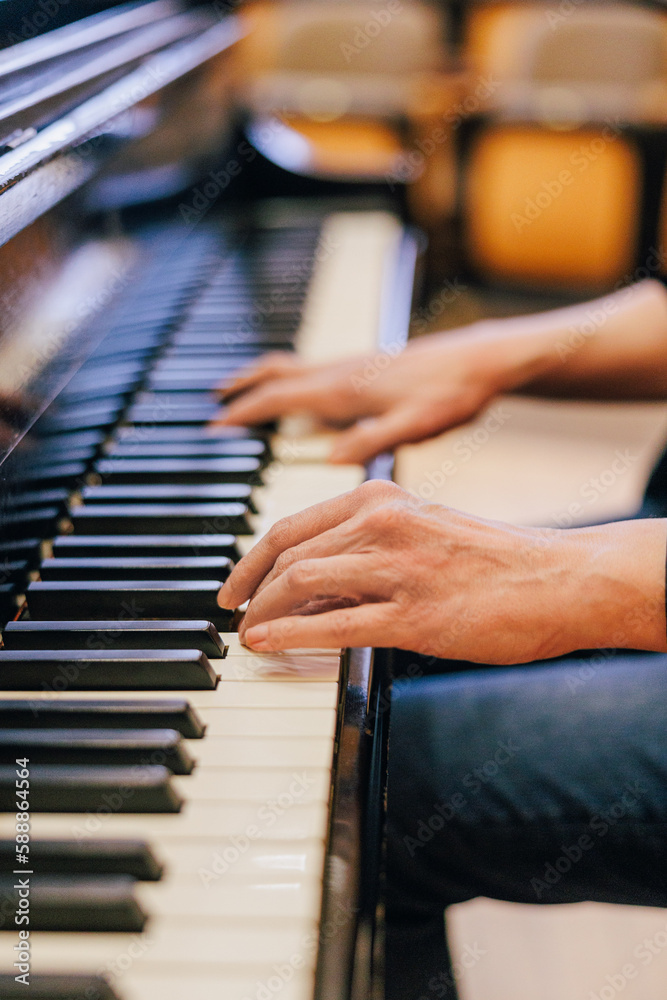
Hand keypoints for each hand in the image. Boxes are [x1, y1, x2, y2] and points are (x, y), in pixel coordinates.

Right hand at [212, 324, 536, 463]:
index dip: (242, 412)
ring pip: (292, 367)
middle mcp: (341, 372)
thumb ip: (373, 441)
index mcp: (344, 388)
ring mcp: (352, 366)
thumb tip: (330, 458)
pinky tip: (301, 398)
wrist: (484, 359)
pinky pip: (313, 370)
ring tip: (242, 392)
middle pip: (276, 373)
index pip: (278, 397)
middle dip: (241, 387)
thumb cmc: (453, 392)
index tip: (213, 426)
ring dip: (262, 379)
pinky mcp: (367, 367)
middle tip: (213, 402)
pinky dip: (290, 380)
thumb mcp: (416, 426)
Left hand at [217, 481, 666, 661]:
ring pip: (302, 583)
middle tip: (233, 614)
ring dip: (264, 612)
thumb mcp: (426, 529)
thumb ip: (370, 544)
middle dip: (248, 587)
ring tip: (248, 634)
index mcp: (383, 499)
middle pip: (287, 554)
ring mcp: (399, 569)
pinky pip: (335, 623)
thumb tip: (315, 580)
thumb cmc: (498, 558)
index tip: (235, 584)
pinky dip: (289, 633)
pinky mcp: (416, 615)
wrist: (564, 578)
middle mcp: (384, 524)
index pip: (292, 526)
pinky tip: (265, 643)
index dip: (251, 559)